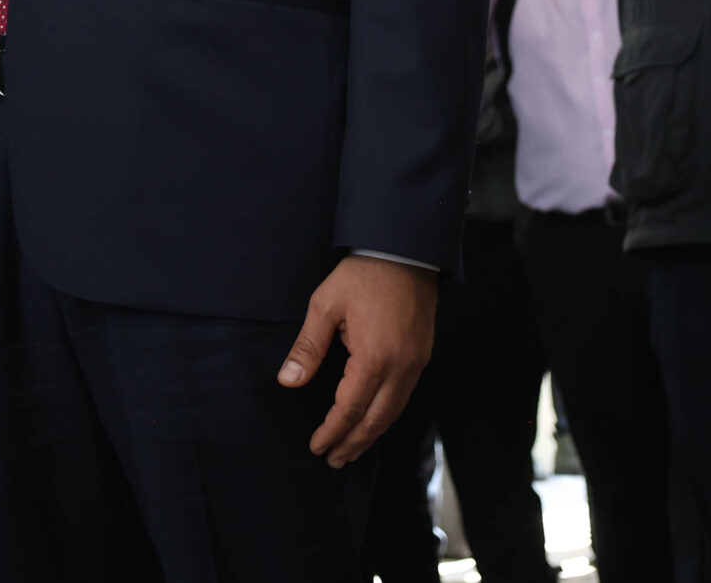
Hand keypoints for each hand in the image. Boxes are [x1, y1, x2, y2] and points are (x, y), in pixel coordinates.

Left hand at [280, 255, 435, 467]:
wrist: (406, 250)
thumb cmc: (363, 274)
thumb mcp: (326, 304)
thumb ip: (308, 346)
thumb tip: (288, 381)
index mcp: (374, 358)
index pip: (350, 409)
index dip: (332, 431)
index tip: (317, 447)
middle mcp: (400, 368)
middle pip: (375, 420)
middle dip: (353, 443)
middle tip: (334, 460)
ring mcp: (415, 364)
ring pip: (393, 412)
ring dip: (371, 434)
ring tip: (351, 450)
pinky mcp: (422, 356)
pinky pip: (403, 397)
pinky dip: (386, 416)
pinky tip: (373, 420)